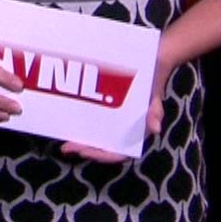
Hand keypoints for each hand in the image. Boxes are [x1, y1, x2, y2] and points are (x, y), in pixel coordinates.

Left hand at [60, 42, 179, 163]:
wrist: (149, 65)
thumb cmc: (151, 83)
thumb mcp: (154, 97)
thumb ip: (155, 112)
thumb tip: (156, 129)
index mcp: (136, 134)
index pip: (118, 153)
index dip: (102, 156)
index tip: (84, 152)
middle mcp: (123, 132)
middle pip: (102, 149)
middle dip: (84, 149)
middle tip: (66, 147)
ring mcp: (112, 124)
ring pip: (95, 140)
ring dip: (80, 143)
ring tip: (64, 144)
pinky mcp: (104, 113)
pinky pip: (91, 125)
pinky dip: (80, 128)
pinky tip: (66, 125)